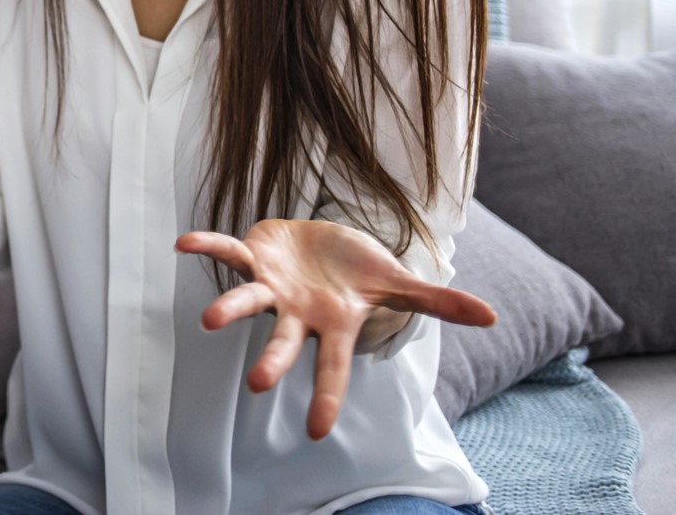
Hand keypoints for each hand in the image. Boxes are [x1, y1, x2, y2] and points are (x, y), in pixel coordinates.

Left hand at [178, 220, 494, 439]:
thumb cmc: (358, 273)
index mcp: (333, 324)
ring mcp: (272, 286)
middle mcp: (298, 312)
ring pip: (248, 300)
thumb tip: (492, 318)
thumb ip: (435, 302)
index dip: (325, 396)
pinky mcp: (253, 258)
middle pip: (284, 342)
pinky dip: (207, 246)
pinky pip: (226, 252)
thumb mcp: (397, 284)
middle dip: (272, 361)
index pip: (332, 367)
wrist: (325, 244)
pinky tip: (182, 243)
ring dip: (230, 308)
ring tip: (209, 320)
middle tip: (256, 385)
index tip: (316, 432)